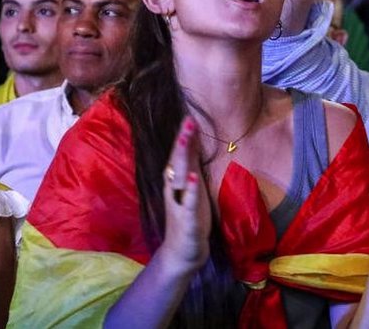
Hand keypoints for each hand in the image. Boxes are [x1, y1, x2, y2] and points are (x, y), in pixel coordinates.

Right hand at [157, 117, 210, 277]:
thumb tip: (192, 136)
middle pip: (177, 162)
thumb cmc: (189, 216)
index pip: (179, 155)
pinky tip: (192, 177)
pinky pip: (189, 203)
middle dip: (181, 142)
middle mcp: (176, 190)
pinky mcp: (188, 220)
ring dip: (182, 159)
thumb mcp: (192, 187)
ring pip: (180, 179)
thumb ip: (191, 163)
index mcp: (178, 182)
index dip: (183, 136)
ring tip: (185, 140)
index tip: (188, 115)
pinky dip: (190, 190)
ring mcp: (180, 205)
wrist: (182, 252)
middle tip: (187, 120)